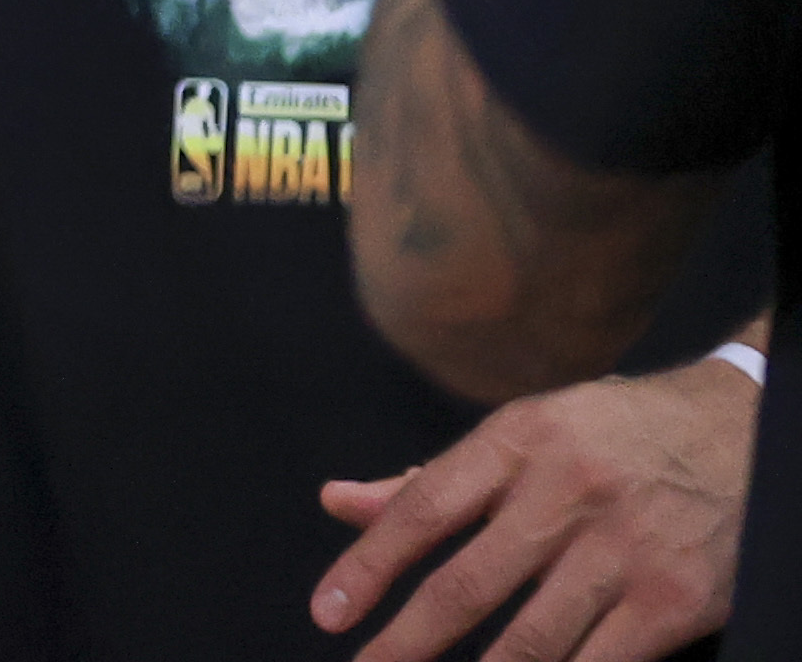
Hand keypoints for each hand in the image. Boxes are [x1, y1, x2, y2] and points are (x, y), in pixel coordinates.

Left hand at [311, 361, 746, 661]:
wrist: (740, 428)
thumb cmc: (614, 435)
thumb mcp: (524, 433)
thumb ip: (432, 480)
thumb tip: (337, 502)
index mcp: (517, 441)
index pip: (423, 509)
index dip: (368, 566)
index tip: (328, 613)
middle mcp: (566, 492)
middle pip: (468, 585)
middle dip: (408, 641)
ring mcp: (624, 550)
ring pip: (532, 640)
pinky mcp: (675, 599)